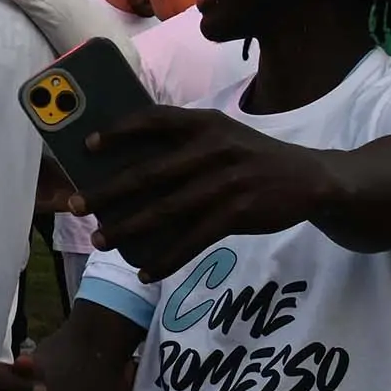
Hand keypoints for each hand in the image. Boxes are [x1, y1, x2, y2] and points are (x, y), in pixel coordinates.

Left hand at [75, 107, 334, 280]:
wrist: (313, 179)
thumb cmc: (252, 158)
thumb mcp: (225, 137)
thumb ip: (186, 145)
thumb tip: (128, 169)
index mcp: (206, 123)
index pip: (155, 119)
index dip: (119, 131)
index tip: (88, 146)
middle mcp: (214, 148)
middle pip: (150, 172)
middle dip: (108, 192)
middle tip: (77, 206)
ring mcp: (227, 181)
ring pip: (166, 210)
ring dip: (129, 229)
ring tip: (102, 241)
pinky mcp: (240, 212)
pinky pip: (194, 240)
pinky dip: (168, 258)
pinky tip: (146, 271)